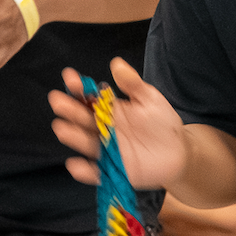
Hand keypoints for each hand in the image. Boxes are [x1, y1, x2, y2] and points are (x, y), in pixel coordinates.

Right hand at [49, 58, 188, 189]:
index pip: (88, 97)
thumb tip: (116, 63)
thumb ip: (133, 84)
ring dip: (72, 136)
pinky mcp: (110, 170)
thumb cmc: (162, 122)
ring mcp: (105, 150)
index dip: (77, 87)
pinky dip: (84, 171)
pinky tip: (75, 165)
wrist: (178, 152)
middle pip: (82, 118)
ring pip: (84, 142)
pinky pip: (95, 172)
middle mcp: (101, 128)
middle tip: (58, 100)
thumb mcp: (150, 99)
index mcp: (108, 109)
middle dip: (69, 109)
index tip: (69, 77)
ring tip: (61, 128)